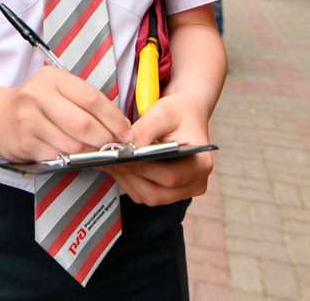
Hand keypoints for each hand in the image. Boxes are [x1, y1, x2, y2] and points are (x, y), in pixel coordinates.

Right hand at [0, 67, 132, 162]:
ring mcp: (29, 120)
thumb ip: (84, 102)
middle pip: (84, 124)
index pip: (92, 98)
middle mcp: (38, 96)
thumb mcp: (57, 90)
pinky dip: (71, 160)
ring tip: (97, 153)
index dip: (114, 119)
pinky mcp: (24, 143)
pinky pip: (57, 157)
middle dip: (106, 140)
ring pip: (72, 145)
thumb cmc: (35, 104)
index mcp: (53, 79)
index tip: (126, 132)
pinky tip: (74, 157)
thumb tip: (118, 126)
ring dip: (90, 153)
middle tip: (115, 147)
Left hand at [101, 92, 212, 206]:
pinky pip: (144, 193)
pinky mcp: (169, 192)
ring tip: (110, 161)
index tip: (120, 157)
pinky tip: (118, 165)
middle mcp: (196, 183)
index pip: (170, 177)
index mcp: (201, 164)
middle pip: (156, 193)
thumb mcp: (163, 113)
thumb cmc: (178, 112)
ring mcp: (183, 191)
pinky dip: (129, 181)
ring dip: (126, 180)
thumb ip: (144, 130)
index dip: (142, 169)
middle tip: (108, 160)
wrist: (186, 114)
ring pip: (147, 196)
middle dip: (130, 176)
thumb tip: (125, 149)